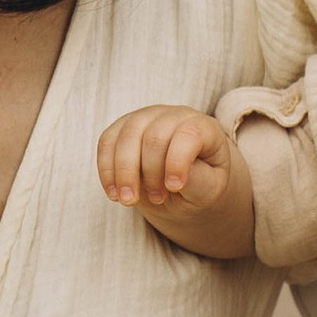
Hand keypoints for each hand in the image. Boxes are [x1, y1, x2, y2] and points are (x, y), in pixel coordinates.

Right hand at [97, 104, 234, 212]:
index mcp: (204, 128)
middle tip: (157, 200)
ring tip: (128, 201)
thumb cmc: (200, 186)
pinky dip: (106, 170)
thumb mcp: (209, 190)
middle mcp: (175, 116)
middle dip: (150, 173)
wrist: (182, 186)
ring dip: (123, 173)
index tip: (174, 188)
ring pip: (126, 136)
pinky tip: (113, 193)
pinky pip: (106, 141)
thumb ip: (199, 181)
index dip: (178, 161)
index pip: (189, 135)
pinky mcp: (123, 127)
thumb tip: (176, 177)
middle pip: (154, 136)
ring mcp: (147, 117)